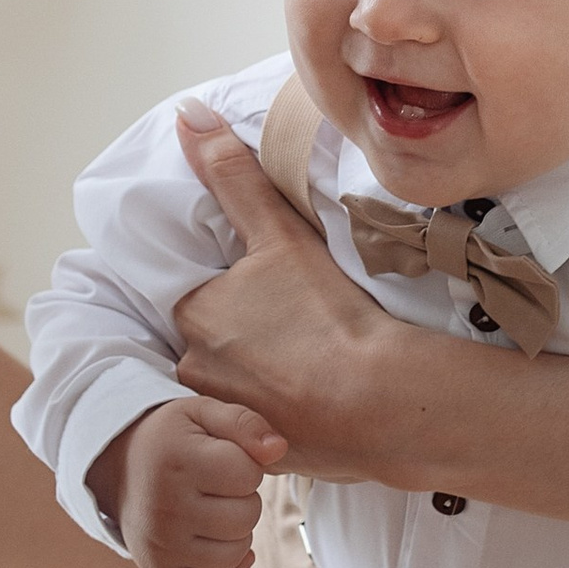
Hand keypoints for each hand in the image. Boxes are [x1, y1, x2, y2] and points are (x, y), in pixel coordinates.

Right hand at [87, 394, 287, 567]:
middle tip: (220, 487)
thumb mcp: (202, 412)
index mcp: (176, 461)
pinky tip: (226, 545)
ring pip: (237, 553)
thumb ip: (245, 422)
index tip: (226, 459)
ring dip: (239, 532)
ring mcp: (161, 545)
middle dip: (245, 498)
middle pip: (246, 516)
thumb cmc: (172, 439)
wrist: (116, 469)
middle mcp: (164, 507)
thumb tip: (279, 449)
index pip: (248, 474)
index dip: (248, 465)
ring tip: (217, 511)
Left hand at [171, 103, 398, 481]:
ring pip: (234, 386)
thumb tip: (187, 115)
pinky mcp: (259, 452)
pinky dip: (282, 412)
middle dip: (243, 337)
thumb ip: (231, 176)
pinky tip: (316, 400)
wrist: (380, 402)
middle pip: (210, 344)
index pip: (193, 296)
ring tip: (309, 362)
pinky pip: (259, 425)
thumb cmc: (326, 315)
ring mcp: (225, 417)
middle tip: (294, 324)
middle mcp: (194, 372)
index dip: (228, 291)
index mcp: (192, 318)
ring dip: (261, 377)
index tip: (265, 290)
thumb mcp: (278, 234)